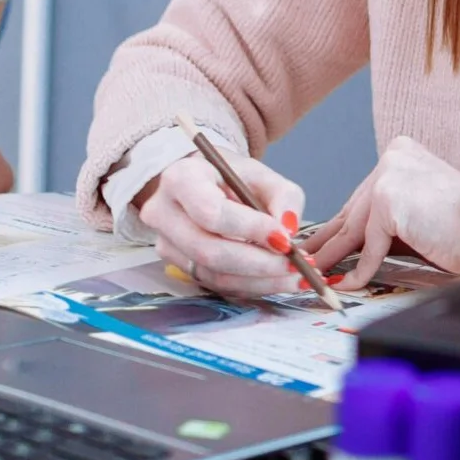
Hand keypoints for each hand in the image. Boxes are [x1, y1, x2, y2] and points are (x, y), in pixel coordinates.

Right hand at [134, 149, 308, 300]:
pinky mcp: (177, 266)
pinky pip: (215, 284)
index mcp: (180, 179)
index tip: (284, 238)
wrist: (203, 185)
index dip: (250, 229)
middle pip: (210, 250)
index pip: (211, 212)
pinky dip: (251, 285)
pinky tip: (277, 280)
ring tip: (295, 276)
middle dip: (259, 263)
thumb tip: (288, 231)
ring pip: (213, 274)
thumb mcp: (262, 174)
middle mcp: (163, 213)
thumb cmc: (231, 176)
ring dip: (260, 281)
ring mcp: (166, 244)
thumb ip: (283, 197)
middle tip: (296, 265)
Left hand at [305, 136, 459, 285]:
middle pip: (353, 211)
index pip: (361, 197)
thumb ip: (384, 221)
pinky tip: (347, 284)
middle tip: (307, 261)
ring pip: (355, 229)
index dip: (338, 226)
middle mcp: (392, 158)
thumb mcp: (414, 216)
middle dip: (328, 242)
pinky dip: (359, 270)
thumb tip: (346, 244)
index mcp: (399, 153)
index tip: (319, 243)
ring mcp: (388, 176)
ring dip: (332, 257)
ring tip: (316, 276)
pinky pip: (370, 245)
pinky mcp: (388, 199)